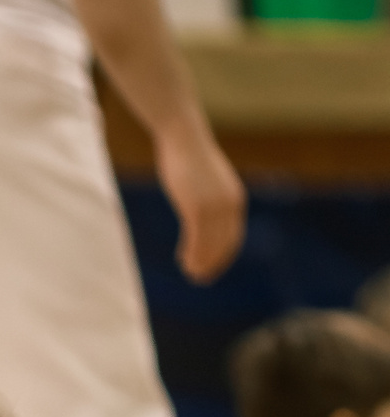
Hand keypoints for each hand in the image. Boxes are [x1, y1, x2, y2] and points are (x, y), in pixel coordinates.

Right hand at [157, 124, 244, 284]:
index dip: (222, 257)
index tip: (209, 269)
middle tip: (199, 278)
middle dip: (213, 265)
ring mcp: (214, 207)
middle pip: (224, 245)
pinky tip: (182, 258)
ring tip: (190, 273)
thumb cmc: (189, 158)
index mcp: (234, 200)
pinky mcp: (196, 207)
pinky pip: (196, 238)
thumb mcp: (205, 181)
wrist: (183, 138)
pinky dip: (191, 253)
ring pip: (210, 245)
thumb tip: (200, 210)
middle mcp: (229, 206)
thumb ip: (208, 198)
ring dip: (200, 263)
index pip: (233, 237)